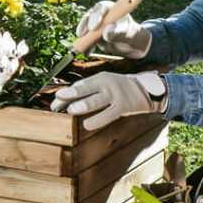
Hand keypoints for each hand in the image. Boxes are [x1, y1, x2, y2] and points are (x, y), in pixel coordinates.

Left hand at [50, 70, 165, 130]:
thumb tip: (67, 103)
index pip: (79, 86)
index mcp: (99, 78)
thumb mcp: (105, 84)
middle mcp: (106, 84)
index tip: (54, 100)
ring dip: (83, 105)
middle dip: (71, 94)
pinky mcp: (123, 106)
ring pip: (96, 100)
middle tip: (58, 98)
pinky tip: (87, 124)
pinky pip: (108, 114)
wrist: (147, 89)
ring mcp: (114, 94)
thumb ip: (88, 93)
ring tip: (71, 109)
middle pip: (85, 89)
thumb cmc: (120, 88)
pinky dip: (97, 119)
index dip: (66, 94)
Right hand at [76, 0, 152, 58]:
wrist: (129, 44)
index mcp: (111, 8)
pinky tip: (87, 52)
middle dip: (86, 25)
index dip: (97, 15)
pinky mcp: (91, 34)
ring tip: (85, 47)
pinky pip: (85, 39)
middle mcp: (100, 14)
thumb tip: (106, 33)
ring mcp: (94, 24)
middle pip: (90, 16)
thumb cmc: (130, 34)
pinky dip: (85, 45)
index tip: (95, 26)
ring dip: (83, 37)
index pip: (102, 8)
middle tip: (83, 34)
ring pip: (85, 28)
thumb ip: (118, 32)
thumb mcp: (127, 34)